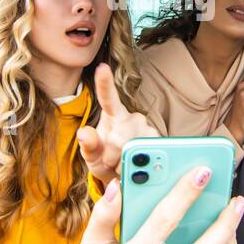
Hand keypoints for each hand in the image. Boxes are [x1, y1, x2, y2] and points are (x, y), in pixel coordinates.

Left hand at [76, 62, 156, 183]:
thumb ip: (88, 145)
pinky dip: (137, 168)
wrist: (127, 176)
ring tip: (122, 166)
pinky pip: (146, 158)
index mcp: (114, 115)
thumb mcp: (92, 156)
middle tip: (110, 163)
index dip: (105, 83)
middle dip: (111, 157)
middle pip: (119, 139)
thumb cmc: (106, 161)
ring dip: (124, 164)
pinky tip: (136, 168)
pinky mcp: (160, 143)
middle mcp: (133, 118)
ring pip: (132, 151)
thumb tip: (83, 132)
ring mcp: (148, 130)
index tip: (102, 68)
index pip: (108, 98)